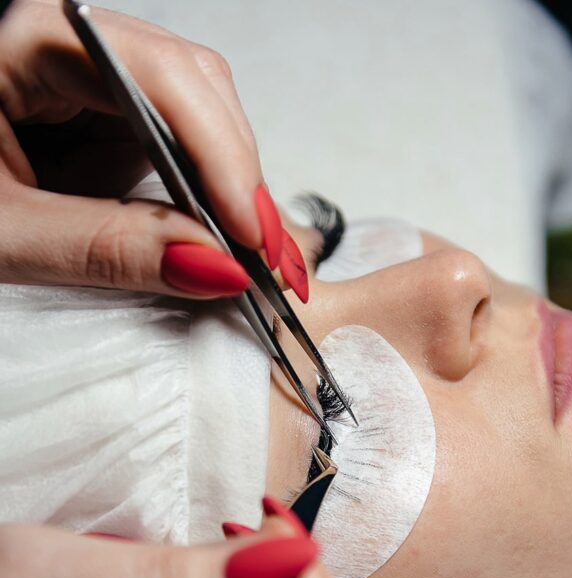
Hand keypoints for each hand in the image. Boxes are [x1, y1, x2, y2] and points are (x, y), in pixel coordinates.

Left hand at [0, 0, 285, 296]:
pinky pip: (168, 148)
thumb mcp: (1, 232)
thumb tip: (213, 268)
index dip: (222, 156)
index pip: (159, 76)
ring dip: (223, 194)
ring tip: (246, 260)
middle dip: (237, 180)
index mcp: (26, 38)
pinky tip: (209, 237)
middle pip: (193, 89)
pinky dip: (195, 201)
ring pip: (194, 119)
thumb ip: (105, 249)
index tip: (251, 238)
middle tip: (267, 261)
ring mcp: (89, 84)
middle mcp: (68, 47)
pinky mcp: (97, 121)